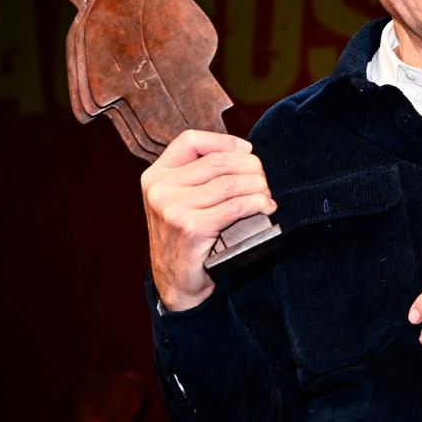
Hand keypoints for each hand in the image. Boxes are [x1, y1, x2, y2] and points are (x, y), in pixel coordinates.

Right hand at [141, 129, 276, 310]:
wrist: (175, 281)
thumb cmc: (184, 237)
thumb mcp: (180, 200)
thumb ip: (198, 175)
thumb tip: (243, 152)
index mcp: (155, 176)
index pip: (190, 141)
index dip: (224, 141)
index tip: (247, 150)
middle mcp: (160, 189)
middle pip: (218, 161)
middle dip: (250, 167)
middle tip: (263, 181)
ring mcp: (173, 209)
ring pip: (230, 183)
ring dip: (258, 187)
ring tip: (266, 196)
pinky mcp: (192, 228)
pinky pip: (236, 206)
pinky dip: (258, 204)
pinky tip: (266, 208)